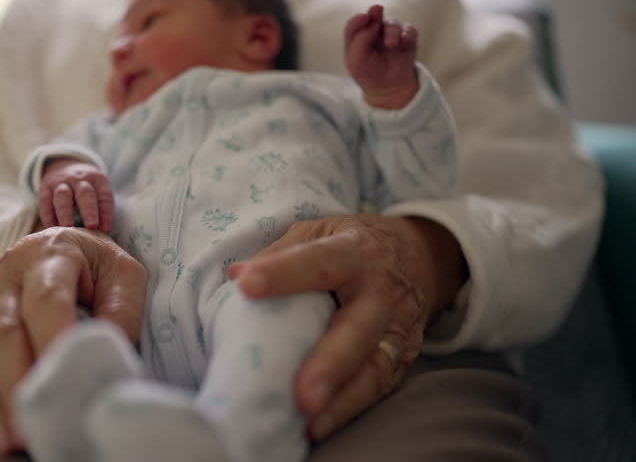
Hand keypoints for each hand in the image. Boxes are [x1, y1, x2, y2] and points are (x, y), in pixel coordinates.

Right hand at [0, 227, 146, 454]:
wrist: (59, 245)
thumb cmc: (95, 264)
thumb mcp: (121, 271)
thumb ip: (122, 308)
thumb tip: (111, 354)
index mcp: (48, 256)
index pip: (48, 299)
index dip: (55, 339)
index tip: (67, 377)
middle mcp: (6, 278)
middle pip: (5, 334)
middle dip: (18, 383)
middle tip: (34, 426)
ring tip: (11, 441)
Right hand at [39, 158, 114, 231]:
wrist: (66, 165)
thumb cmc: (88, 188)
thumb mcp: (99, 191)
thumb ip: (102, 209)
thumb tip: (103, 232)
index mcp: (97, 179)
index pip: (104, 196)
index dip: (106, 213)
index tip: (105, 229)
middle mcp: (79, 179)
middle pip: (85, 193)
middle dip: (89, 211)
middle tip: (92, 227)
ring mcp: (61, 182)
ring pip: (63, 196)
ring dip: (65, 213)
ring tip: (68, 228)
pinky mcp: (46, 188)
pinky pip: (46, 202)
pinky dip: (48, 216)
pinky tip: (52, 228)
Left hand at [228, 214, 466, 440]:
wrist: (420, 254)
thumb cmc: (353, 244)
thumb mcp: (319, 231)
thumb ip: (281, 253)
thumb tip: (236, 276)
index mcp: (354, 250)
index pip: (318, 260)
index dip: (283, 273)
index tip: (247, 287)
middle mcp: (381, 290)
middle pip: (359, 327)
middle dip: (331, 362)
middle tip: (303, 393)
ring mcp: (398, 325)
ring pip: (376, 366)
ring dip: (343, 399)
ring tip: (310, 422)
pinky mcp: (405, 354)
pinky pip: (380, 384)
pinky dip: (350, 408)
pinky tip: (320, 426)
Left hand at [345, 5, 419, 108]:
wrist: (388, 88)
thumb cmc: (368, 73)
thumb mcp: (356, 61)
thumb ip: (360, 40)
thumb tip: (373, 23)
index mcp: (359, 35)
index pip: (356, 22)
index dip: (358, 19)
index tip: (364, 18)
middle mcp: (375, 30)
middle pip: (374, 15)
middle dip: (375, 13)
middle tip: (377, 10)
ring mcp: (392, 33)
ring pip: (391, 23)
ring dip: (391, 31)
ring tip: (390, 44)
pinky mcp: (407, 38)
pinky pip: (409, 30)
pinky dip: (407, 33)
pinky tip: (404, 40)